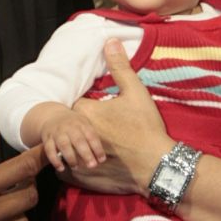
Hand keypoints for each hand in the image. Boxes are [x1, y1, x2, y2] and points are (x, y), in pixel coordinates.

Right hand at [39, 107, 106, 172]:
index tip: (102, 160)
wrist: (51, 115)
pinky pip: (49, 150)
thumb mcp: (84, 124)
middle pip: (78, 141)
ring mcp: (57, 133)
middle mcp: (69, 127)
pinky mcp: (47, 139)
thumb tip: (102, 157)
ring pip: (64, 145)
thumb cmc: (73, 124)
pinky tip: (61, 168)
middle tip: (92, 166)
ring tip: (76, 167)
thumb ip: (92, 137)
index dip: (97, 148)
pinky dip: (55, 160)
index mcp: (81, 123)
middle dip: (86, 154)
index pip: (91, 136)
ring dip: (70, 158)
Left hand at [70, 41, 170, 192]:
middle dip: (76, 128)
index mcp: (86, 112)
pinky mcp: (81, 178)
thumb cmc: (146, 128)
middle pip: (68, 127)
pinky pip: (65, 171)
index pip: (73, 104)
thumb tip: (110, 42)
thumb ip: (120, 67)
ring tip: (85, 147)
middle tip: (96, 130)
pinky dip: (71, 167)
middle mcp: (77, 135)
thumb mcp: (136, 93)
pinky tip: (84, 164)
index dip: (83, 106)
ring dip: (70, 148)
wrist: (157, 166)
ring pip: (63, 150)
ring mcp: (76, 159)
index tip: (95, 109)